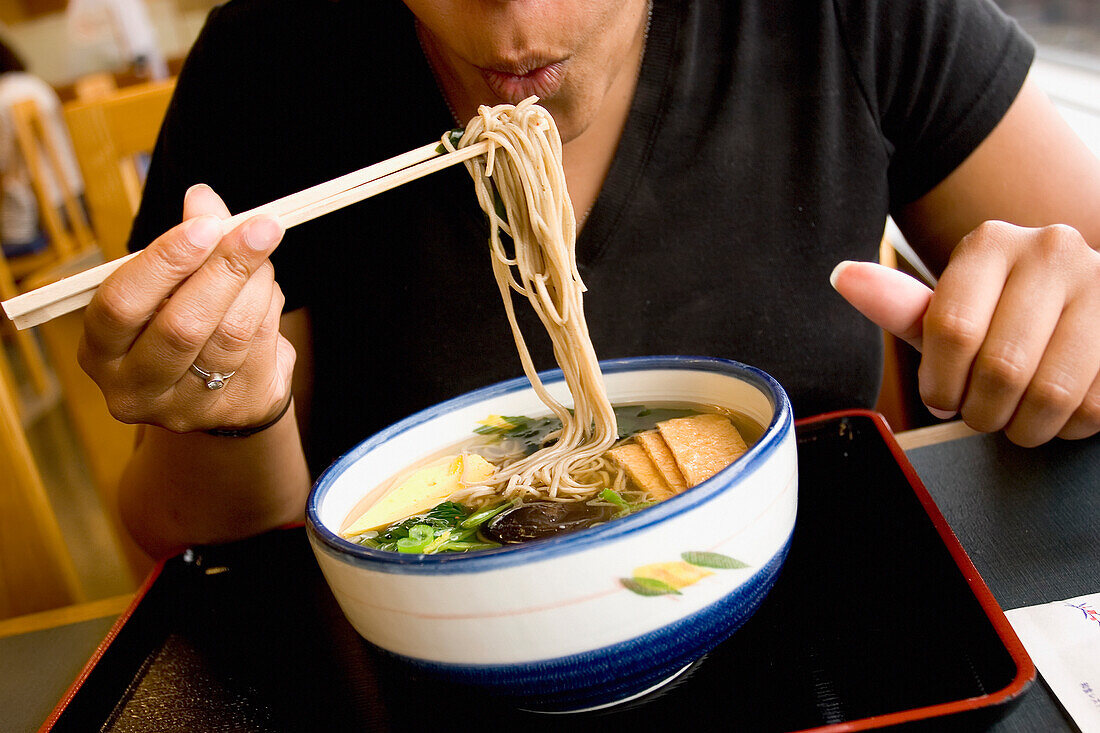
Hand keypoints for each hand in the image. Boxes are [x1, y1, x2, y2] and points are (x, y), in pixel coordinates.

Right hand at [79, 184, 295, 432]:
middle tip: (260, 228)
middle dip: (226, 269)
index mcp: (101, 349)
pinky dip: (271, 306)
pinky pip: (262, 346)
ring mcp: (187, 408)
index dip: (165, 260)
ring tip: (263, 249)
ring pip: (231, 334)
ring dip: (258, 283)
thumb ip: (187, 241)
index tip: (206, 225)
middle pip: (182, 326)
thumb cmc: (183, 320)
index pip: (122, 302)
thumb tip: (204, 199)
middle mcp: (135, 388)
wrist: (219, 388)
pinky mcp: (237, 410)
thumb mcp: (171, 283)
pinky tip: (267, 288)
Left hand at [831, 221, 1099, 445]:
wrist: (1089, 315)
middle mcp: (1051, 249)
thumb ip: (903, 307)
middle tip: (984, 413)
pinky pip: (1094, 406)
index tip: (943, 398)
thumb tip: (842, 275)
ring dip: (1027, 426)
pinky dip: (1072, 427)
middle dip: (983, 412)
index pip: (951, 330)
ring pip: (1051, 392)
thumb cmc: (1006, 323)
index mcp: (990, 243)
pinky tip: (1065, 408)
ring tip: (1021, 416)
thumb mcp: (952, 315)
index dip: (941, 384)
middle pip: (1000, 367)